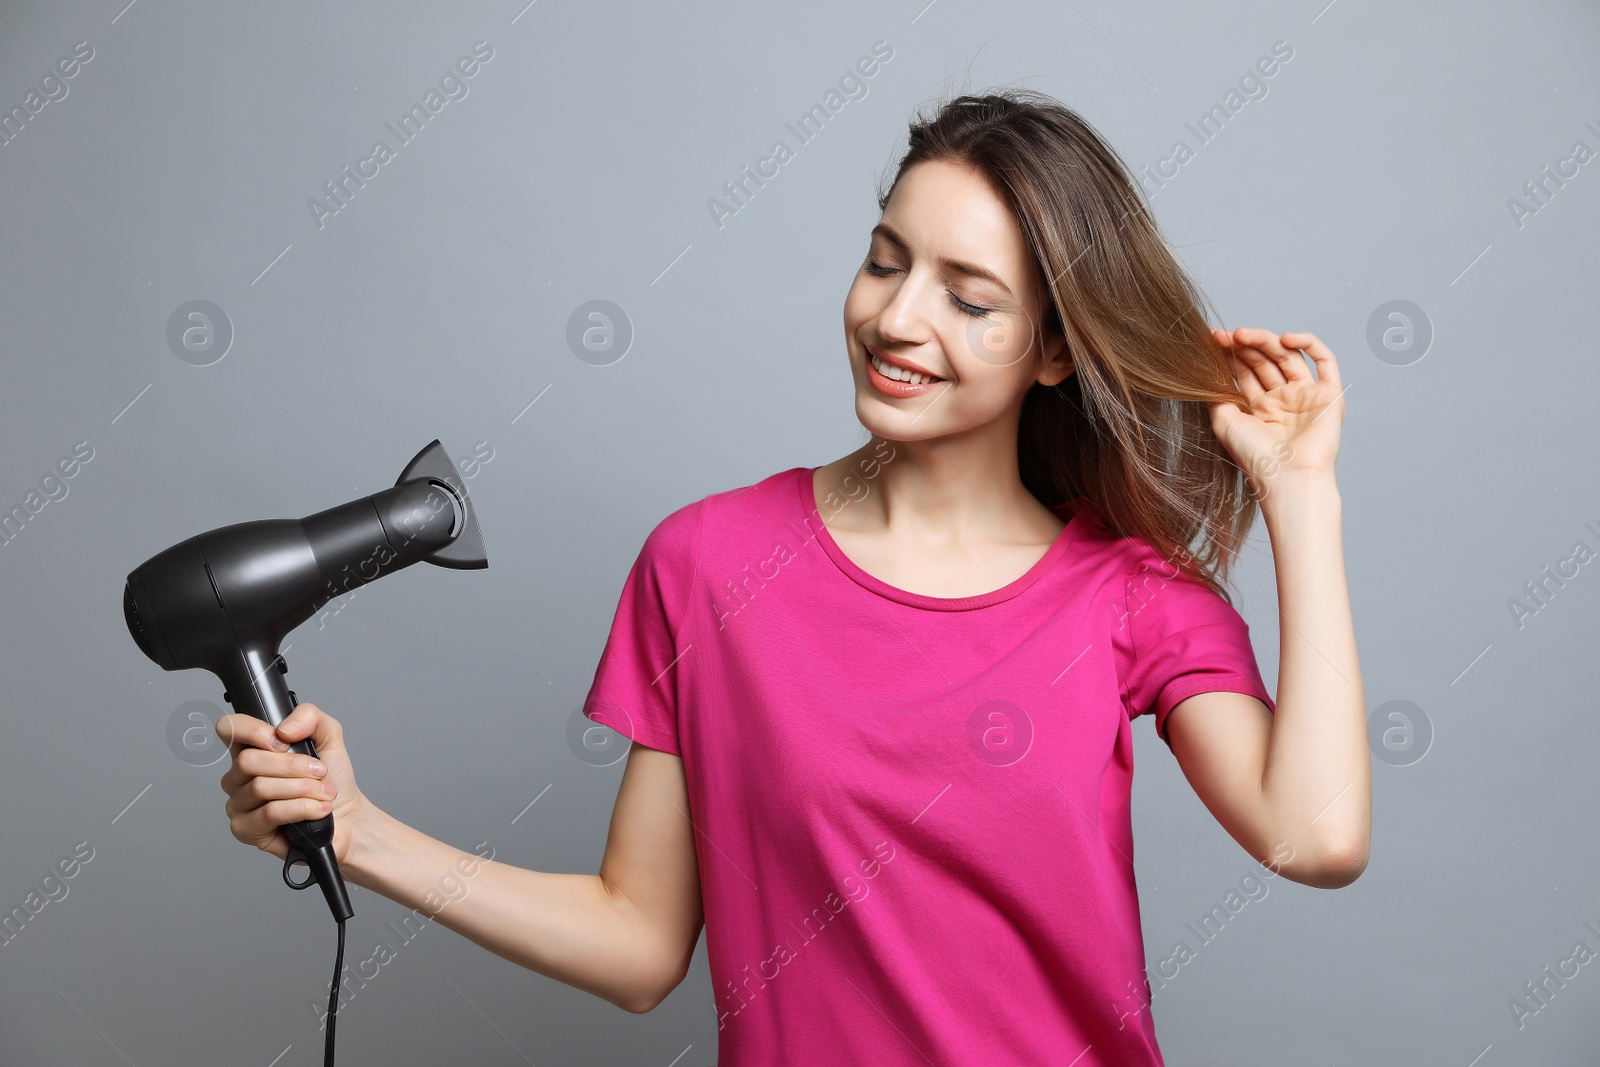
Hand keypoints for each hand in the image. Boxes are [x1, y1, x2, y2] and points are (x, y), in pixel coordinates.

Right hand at [216, 702, 370, 868]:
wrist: (347, 814)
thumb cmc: (332, 778)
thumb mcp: (328, 735)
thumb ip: (309, 717)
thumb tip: (283, 729)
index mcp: (251, 748)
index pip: (229, 728)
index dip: (254, 731)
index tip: (285, 742)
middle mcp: (238, 776)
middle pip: (247, 761)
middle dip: (292, 766)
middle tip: (318, 771)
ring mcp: (238, 803)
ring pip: (260, 787)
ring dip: (302, 788)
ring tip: (324, 792)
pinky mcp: (245, 830)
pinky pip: (269, 813)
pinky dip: (301, 808)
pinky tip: (317, 809)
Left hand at [1209, 327, 1345, 495]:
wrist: (1287, 477)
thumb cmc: (1255, 457)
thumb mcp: (1225, 422)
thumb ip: (1218, 395)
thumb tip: (1208, 372)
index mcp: (1259, 409)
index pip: (1246, 372)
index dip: (1230, 354)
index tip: (1212, 339)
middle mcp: (1283, 401)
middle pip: (1265, 361)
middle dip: (1245, 345)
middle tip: (1226, 336)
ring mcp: (1306, 397)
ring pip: (1288, 357)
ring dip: (1266, 341)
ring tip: (1243, 335)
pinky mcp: (1329, 395)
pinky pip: (1326, 361)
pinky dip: (1309, 344)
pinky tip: (1287, 338)